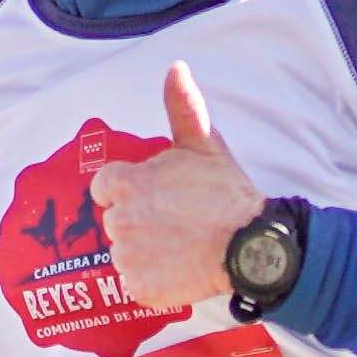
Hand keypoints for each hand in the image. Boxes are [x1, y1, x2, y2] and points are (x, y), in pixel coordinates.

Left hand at [92, 61, 270, 313]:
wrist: (250, 244)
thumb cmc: (226, 193)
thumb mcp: (205, 143)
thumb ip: (182, 106)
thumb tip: (176, 67)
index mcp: (126, 183)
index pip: (105, 188)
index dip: (128, 192)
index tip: (156, 198)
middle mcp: (119, 221)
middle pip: (115, 223)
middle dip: (139, 223)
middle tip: (176, 223)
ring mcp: (128, 258)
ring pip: (125, 255)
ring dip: (145, 254)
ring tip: (180, 247)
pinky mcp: (140, 289)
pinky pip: (136, 285)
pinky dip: (153, 283)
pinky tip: (179, 270)